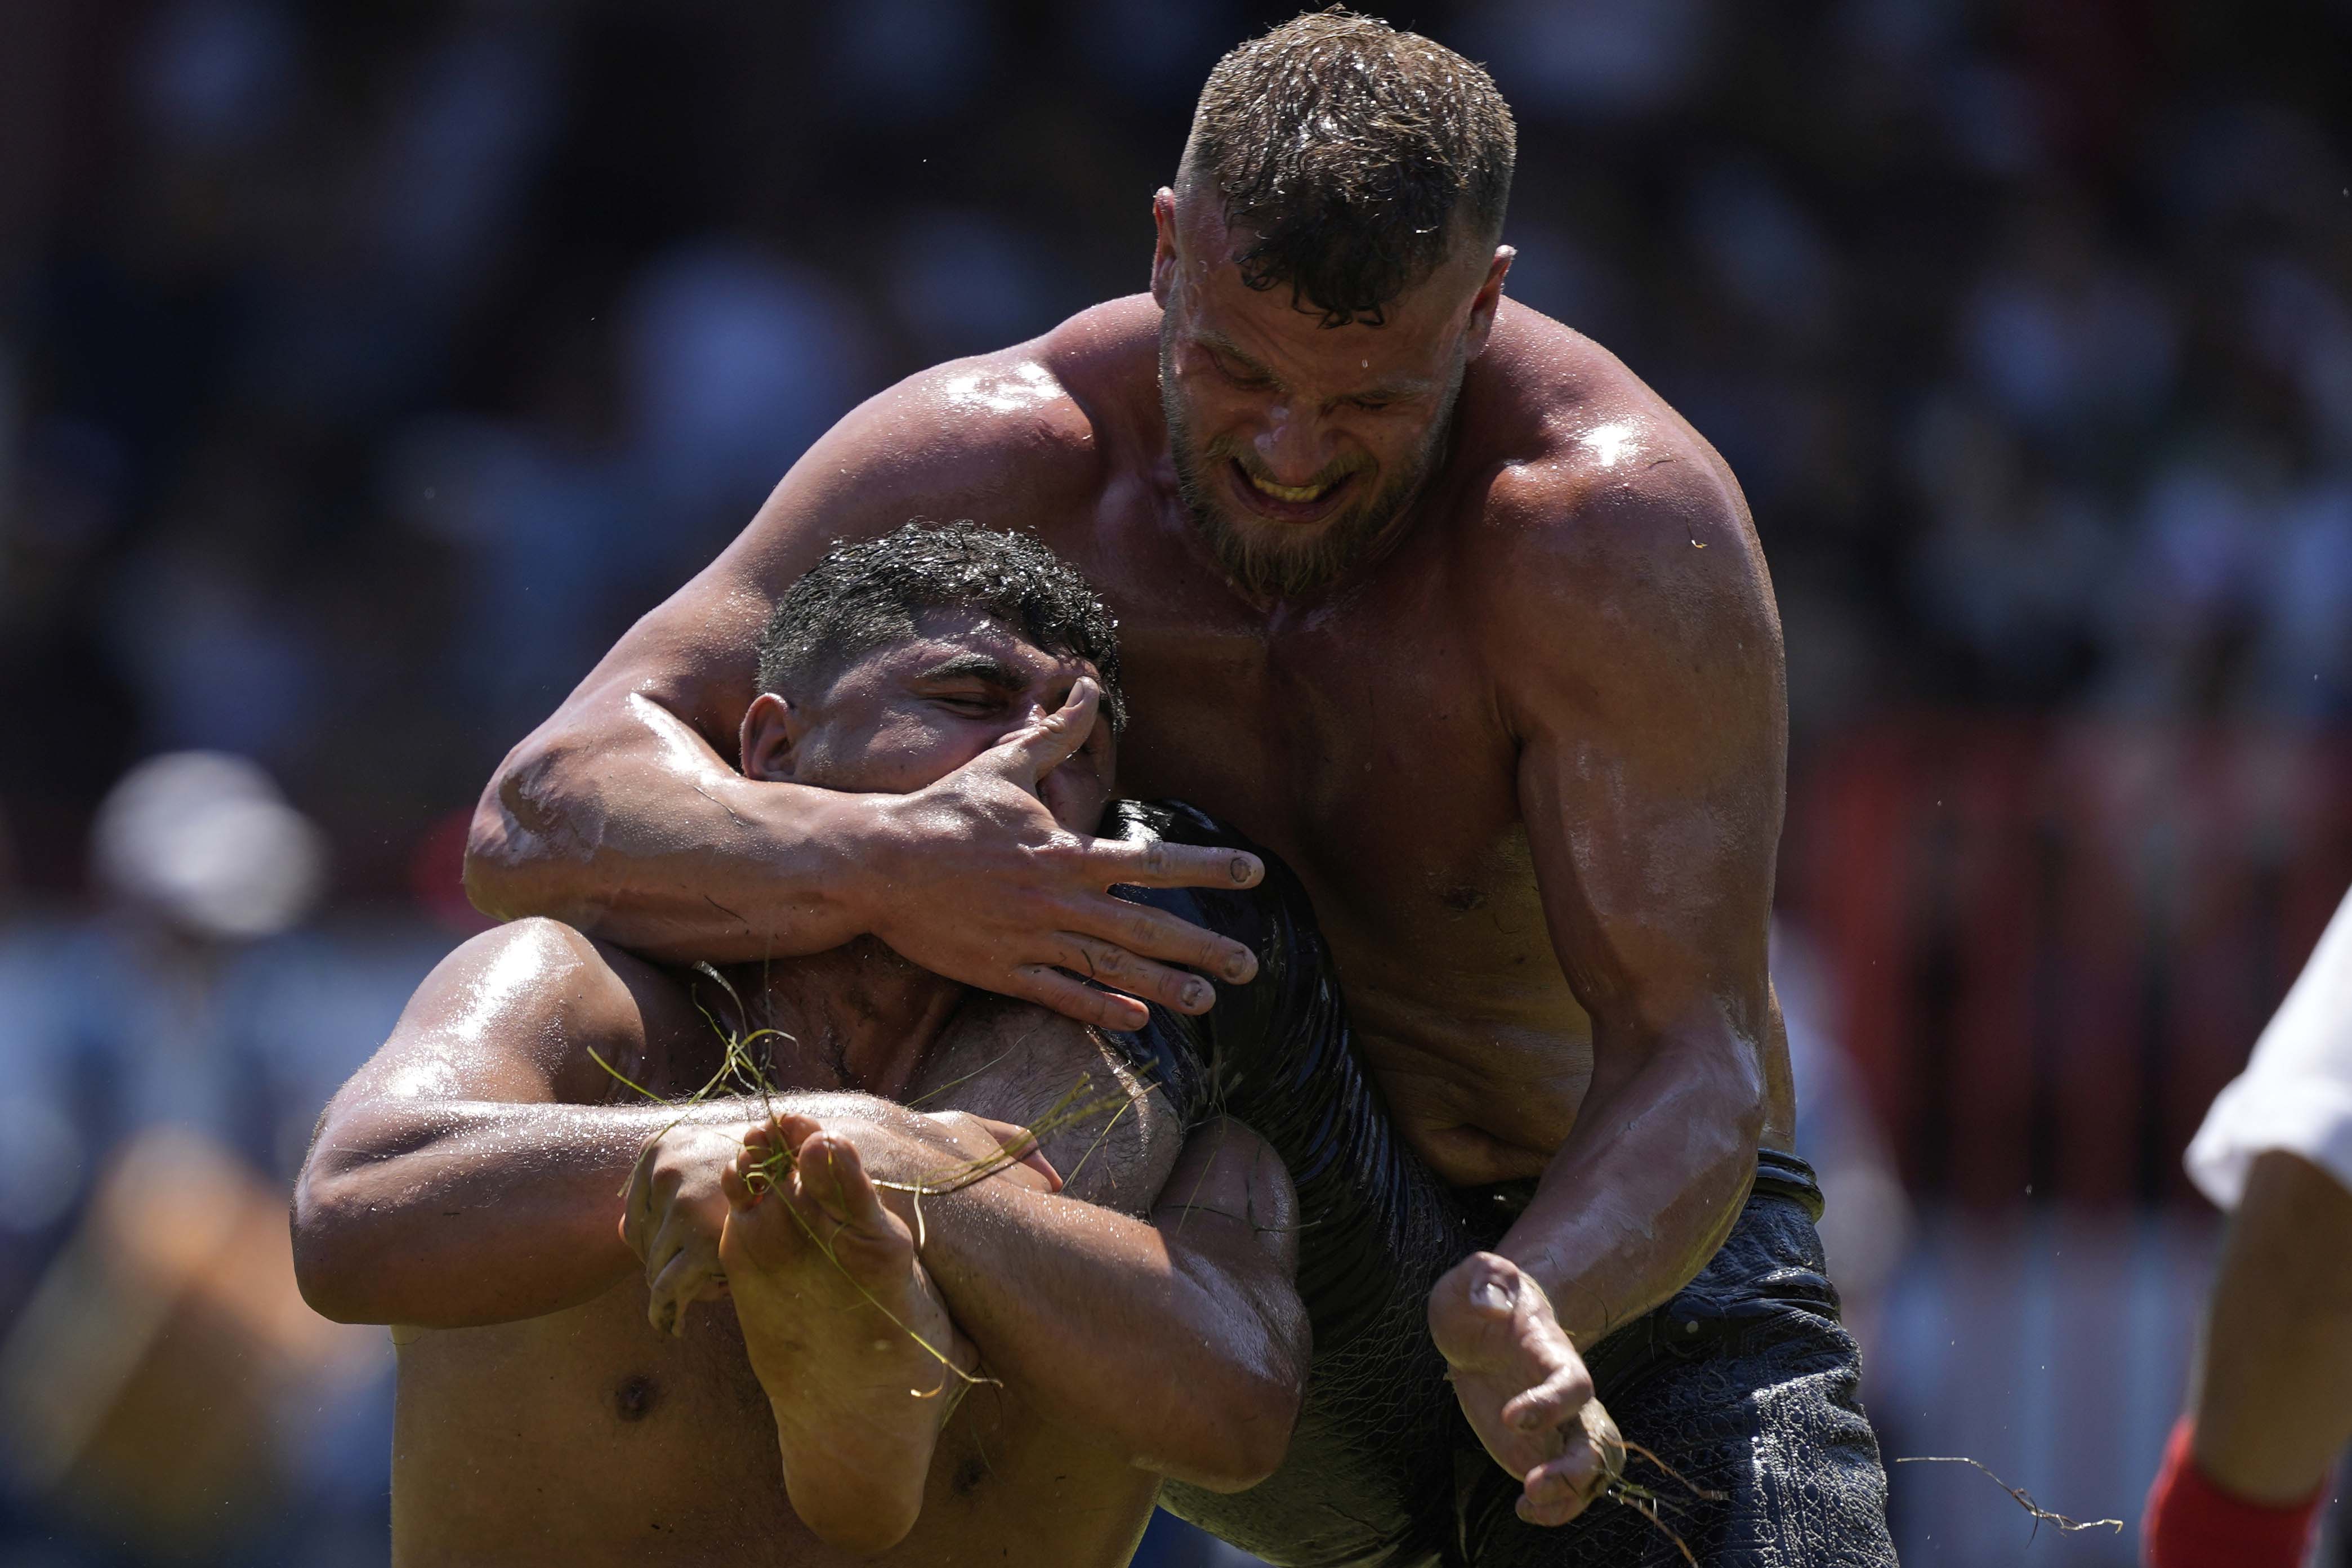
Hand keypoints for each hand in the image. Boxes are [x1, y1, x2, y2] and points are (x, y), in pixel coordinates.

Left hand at [621, 1121, 753, 1335]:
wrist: (809, 1175)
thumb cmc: (763, 1178)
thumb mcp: (707, 1170)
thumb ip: (663, 1195)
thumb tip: (613, 1233)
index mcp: (659, 1146)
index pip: (633, 1218)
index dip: (655, 1246)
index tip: (678, 1261)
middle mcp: (665, 1169)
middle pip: (639, 1243)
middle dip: (666, 1266)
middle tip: (697, 1278)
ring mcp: (683, 1201)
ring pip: (651, 1267)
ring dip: (673, 1286)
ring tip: (700, 1294)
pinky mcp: (702, 1238)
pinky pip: (667, 1288)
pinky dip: (666, 1312)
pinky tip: (673, 1326)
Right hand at [859, 678, 1265, 1030]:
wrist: (876, 863)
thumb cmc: (943, 810)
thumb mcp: (1005, 765)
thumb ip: (1055, 734)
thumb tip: (1086, 686)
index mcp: (1065, 853)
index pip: (1152, 861)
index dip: (1207, 867)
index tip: (1253, 872)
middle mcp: (1058, 901)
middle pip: (1145, 928)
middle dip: (1202, 948)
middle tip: (1250, 966)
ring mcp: (1031, 941)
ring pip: (1110, 968)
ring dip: (1163, 988)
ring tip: (1208, 1003)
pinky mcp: (1002, 972)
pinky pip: (1060, 996)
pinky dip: (1100, 1010)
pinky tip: (1137, 1024)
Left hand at [1430, 1252, 1622, 1526]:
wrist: (1480, 1322)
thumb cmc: (1483, 1295)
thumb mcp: (1477, 1274)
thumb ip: (1486, 1278)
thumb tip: (1492, 1307)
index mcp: (1554, 1353)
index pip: (1574, 1384)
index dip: (1551, 1404)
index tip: (1510, 1416)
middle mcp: (1565, 1396)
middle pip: (1599, 1440)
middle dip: (1575, 1471)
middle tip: (1531, 1484)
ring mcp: (1557, 1426)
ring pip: (1593, 1471)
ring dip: (1570, 1497)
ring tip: (1527, 1503)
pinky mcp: (1540, 1448)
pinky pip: (1566, 1488)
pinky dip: (1555, 1509)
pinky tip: (1524, 1509)